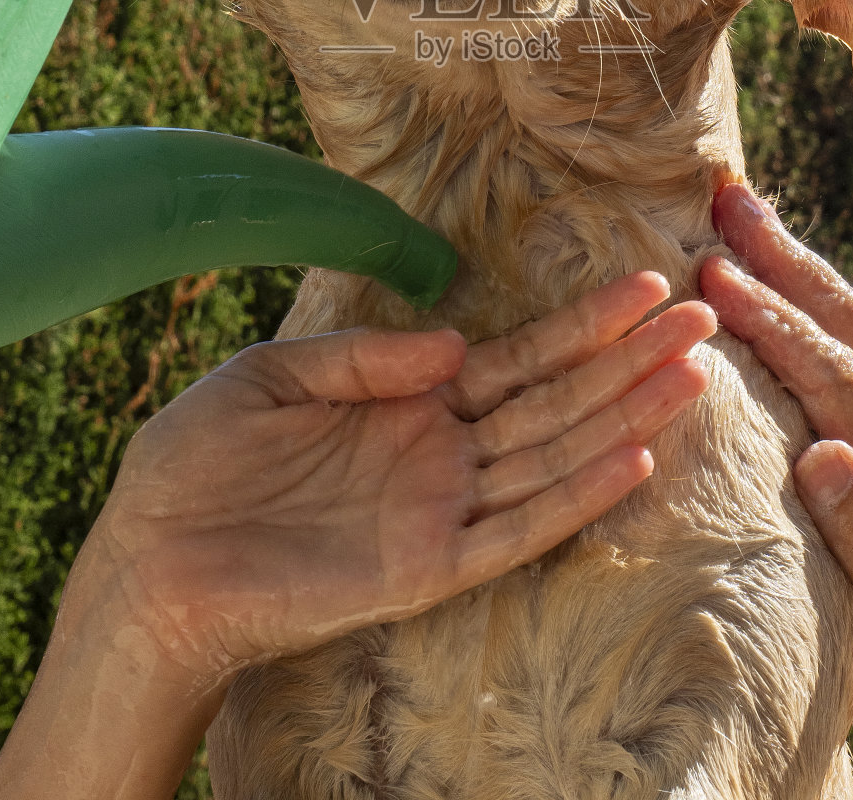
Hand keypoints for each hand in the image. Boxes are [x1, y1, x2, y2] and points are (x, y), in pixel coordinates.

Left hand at [0, 273, 713, 799]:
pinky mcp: (427, 566)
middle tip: (704, 317)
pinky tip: (632, 460)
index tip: (647, 285)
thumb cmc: (199, 463)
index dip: (584, 324)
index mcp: (409, 401)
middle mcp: (441, 454)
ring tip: (693, 375)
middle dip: (630, 360)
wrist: (147, 558)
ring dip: (625, 417)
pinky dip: (575, 497)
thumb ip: (365, 356)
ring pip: (553, 456)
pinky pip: (516, 530)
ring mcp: (440, 510)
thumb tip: (457, 342)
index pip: (519, 357)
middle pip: (556, 400)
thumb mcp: (274, 375)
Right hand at [701, 183, 852, 753]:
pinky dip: (821, 306)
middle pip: (848, 323)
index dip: (771, 320)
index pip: (832, 376)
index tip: (713, 272)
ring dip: (802, 267)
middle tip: (727, 197)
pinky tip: (797, 297)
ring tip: (752, 219)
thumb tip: (821, 455)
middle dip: (785, 256)